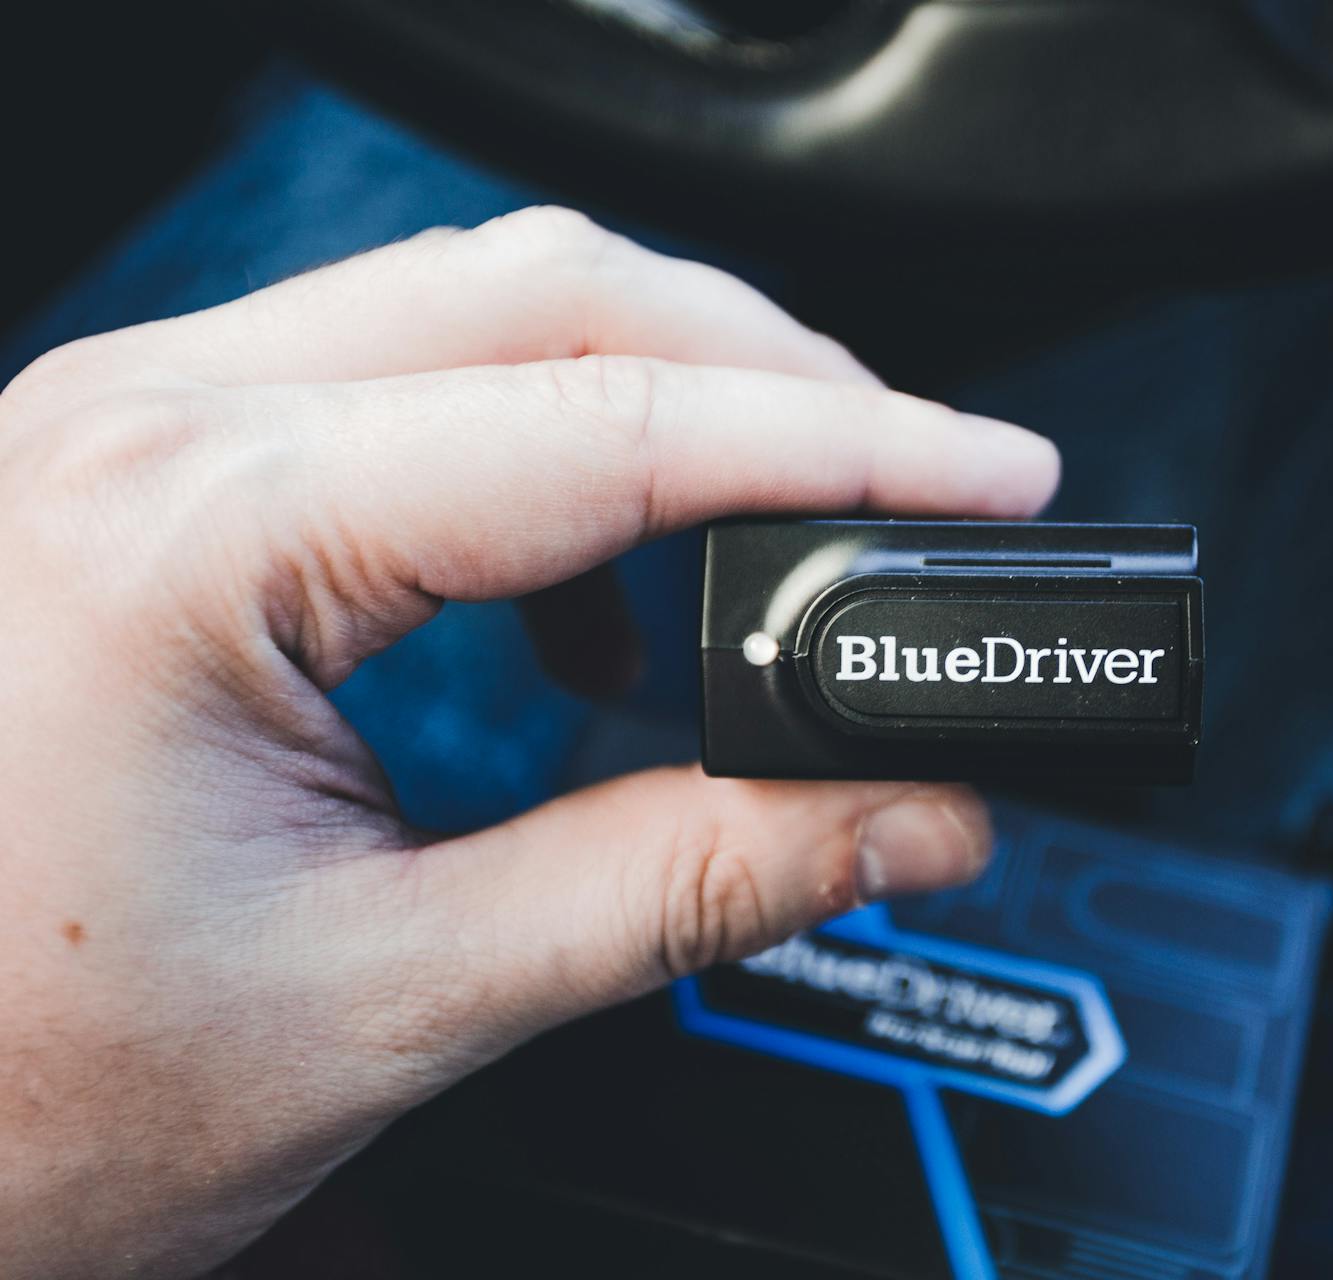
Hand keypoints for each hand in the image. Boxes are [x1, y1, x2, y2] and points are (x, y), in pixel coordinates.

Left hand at [0, 207, 1058, 1275]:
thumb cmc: (4, 1088)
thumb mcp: (396, 993)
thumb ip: (686, 879)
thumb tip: (902, 815)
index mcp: (191, 533)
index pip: (615, 423)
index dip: (851, 446)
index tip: (995, 480)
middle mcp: (142, 424)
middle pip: (560, 293)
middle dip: (782, 381)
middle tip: (927, 487)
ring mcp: (131, 427)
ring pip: (482, 304)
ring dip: (670, 392)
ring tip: (793, 528)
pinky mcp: (147, 470)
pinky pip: (399, 375)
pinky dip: (554, 440)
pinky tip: (600, 583)